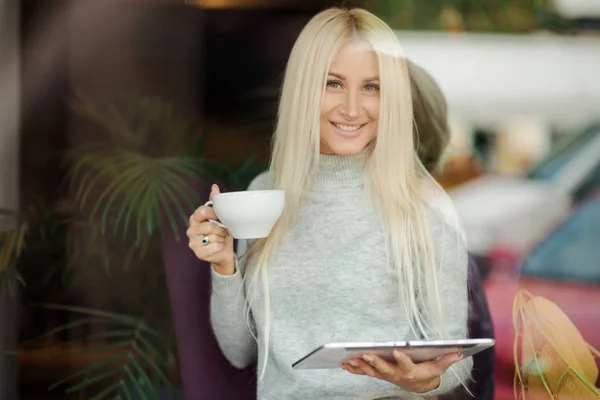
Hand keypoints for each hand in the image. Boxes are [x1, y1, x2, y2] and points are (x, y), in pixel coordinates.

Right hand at [187, 184, 234, 274]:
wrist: (223, 251)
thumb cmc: (221, 232)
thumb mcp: (219, 216)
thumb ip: (215, 202)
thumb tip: (214, 187)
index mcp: (195, 218)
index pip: (202, 211)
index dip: (215, 213)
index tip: (222, 217)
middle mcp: (191, 230)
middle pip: (209, 226)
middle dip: (221, 229)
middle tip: (225, 230)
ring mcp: (193, 242)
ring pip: (212, 237)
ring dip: (222, 238)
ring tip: (221, 238)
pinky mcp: (198, 253)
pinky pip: (214, 247)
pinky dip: (220, 246)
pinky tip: (219, 246)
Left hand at [340, 350, 461, 392]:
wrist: (416, 385)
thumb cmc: (426, 373)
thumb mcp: (437, 368)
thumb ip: (446, 359)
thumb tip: (458, 351)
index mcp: (410, 371)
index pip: (406, 364)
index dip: (402, 358)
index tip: (397, 350)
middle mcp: (396, 374)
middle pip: (384, 369)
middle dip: (374, 362)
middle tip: (365, 354)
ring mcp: (385, 375)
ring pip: (371, 371)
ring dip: (360, 366)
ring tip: (349, 359)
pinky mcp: (378, 374)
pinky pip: (364, 372)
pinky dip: (354, 369)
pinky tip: (344, 364)